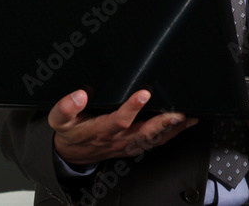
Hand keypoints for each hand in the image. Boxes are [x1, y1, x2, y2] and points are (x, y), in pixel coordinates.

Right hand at [49, 89, 196, 164]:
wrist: (71, 155)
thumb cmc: (70, 133)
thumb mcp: (59, 120)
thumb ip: (66, 107)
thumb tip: (79, 94)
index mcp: (100, 130)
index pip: (118, 120)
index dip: (132, 108)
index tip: (144, 93)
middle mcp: (117, 139)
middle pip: (143, 132)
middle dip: (162, 123)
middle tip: (178, 112)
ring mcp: (128, 144)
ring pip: (153, 139)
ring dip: (172, 129)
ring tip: (188, 117)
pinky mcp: (134, 146)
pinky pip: (155, 142)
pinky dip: (172, 133)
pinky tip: (184, 124)